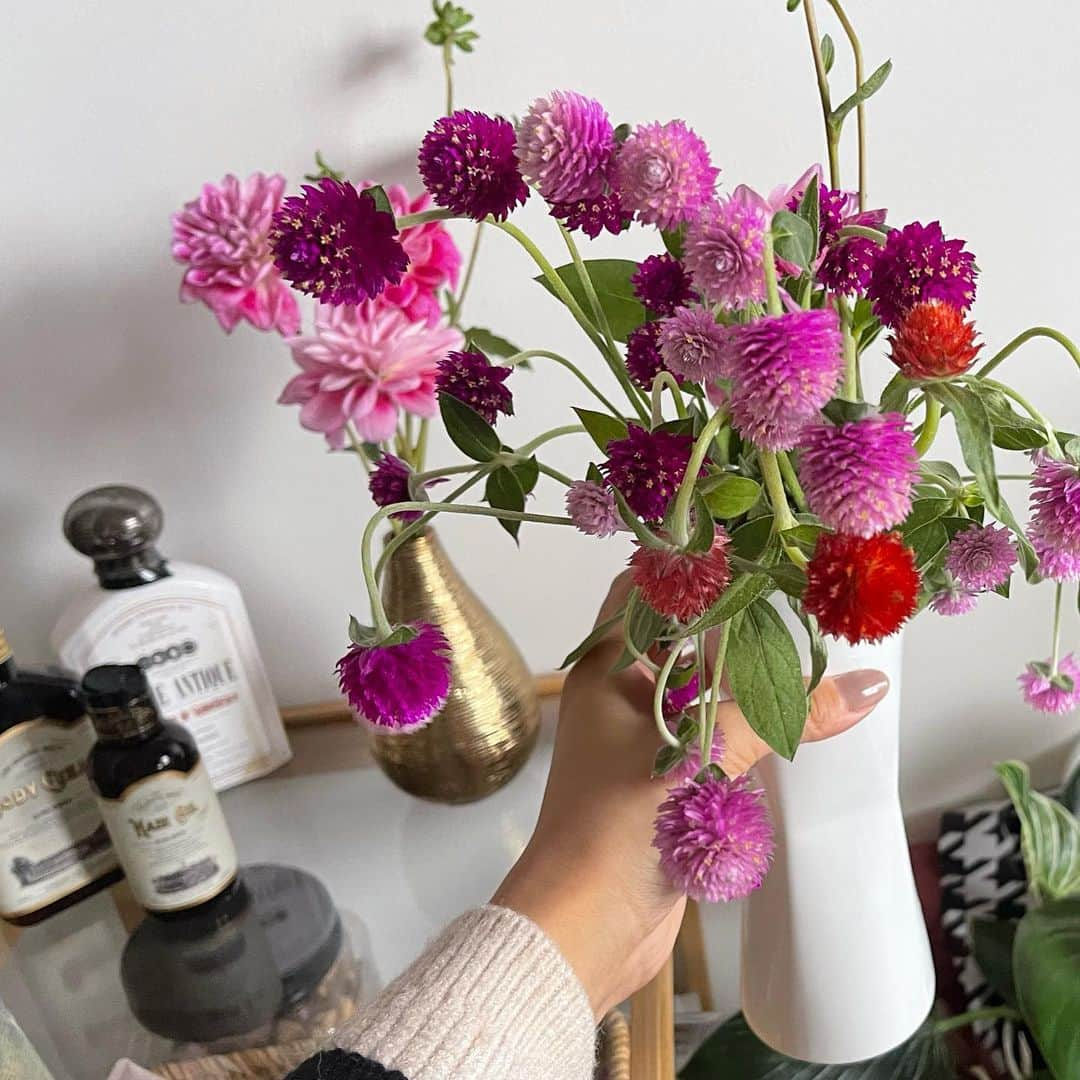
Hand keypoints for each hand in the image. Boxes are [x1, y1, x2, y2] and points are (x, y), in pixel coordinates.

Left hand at [493, 573, 889, 1018]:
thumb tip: (866, 689)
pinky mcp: (667, 789)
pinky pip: (712, 744)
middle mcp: (622, 699)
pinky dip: (748, 733)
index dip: (688, 566)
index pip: (643, 593)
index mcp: (606, 671)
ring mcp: (644, 745)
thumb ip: (779, 719)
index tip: (749, 546)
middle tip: (802, 599)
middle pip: (683, 643)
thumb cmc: (614, 827)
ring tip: (813, 651)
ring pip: (702, 695)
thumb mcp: (696, 758)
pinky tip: (795, 722)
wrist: (583, 930)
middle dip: (736, 626)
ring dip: (748, 682)